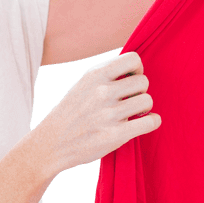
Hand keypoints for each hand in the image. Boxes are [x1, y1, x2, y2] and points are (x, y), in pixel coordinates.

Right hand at [38, 51, 160, 173]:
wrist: (51, 144)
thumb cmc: (69, 114)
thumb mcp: (82, 85)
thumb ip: (105, 76)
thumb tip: (135, 69)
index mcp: (94, 76)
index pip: (133, 59)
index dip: (137, 69)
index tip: (131, 80)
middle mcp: (102, 92)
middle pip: (143, 81)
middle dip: (140, 91)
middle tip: (129, 102)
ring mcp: (109, 114)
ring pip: (148, 101)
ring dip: (144, 108)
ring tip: (132, 114)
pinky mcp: (116, 135)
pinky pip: (151, 122)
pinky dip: (152, 122)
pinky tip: (143, 123)